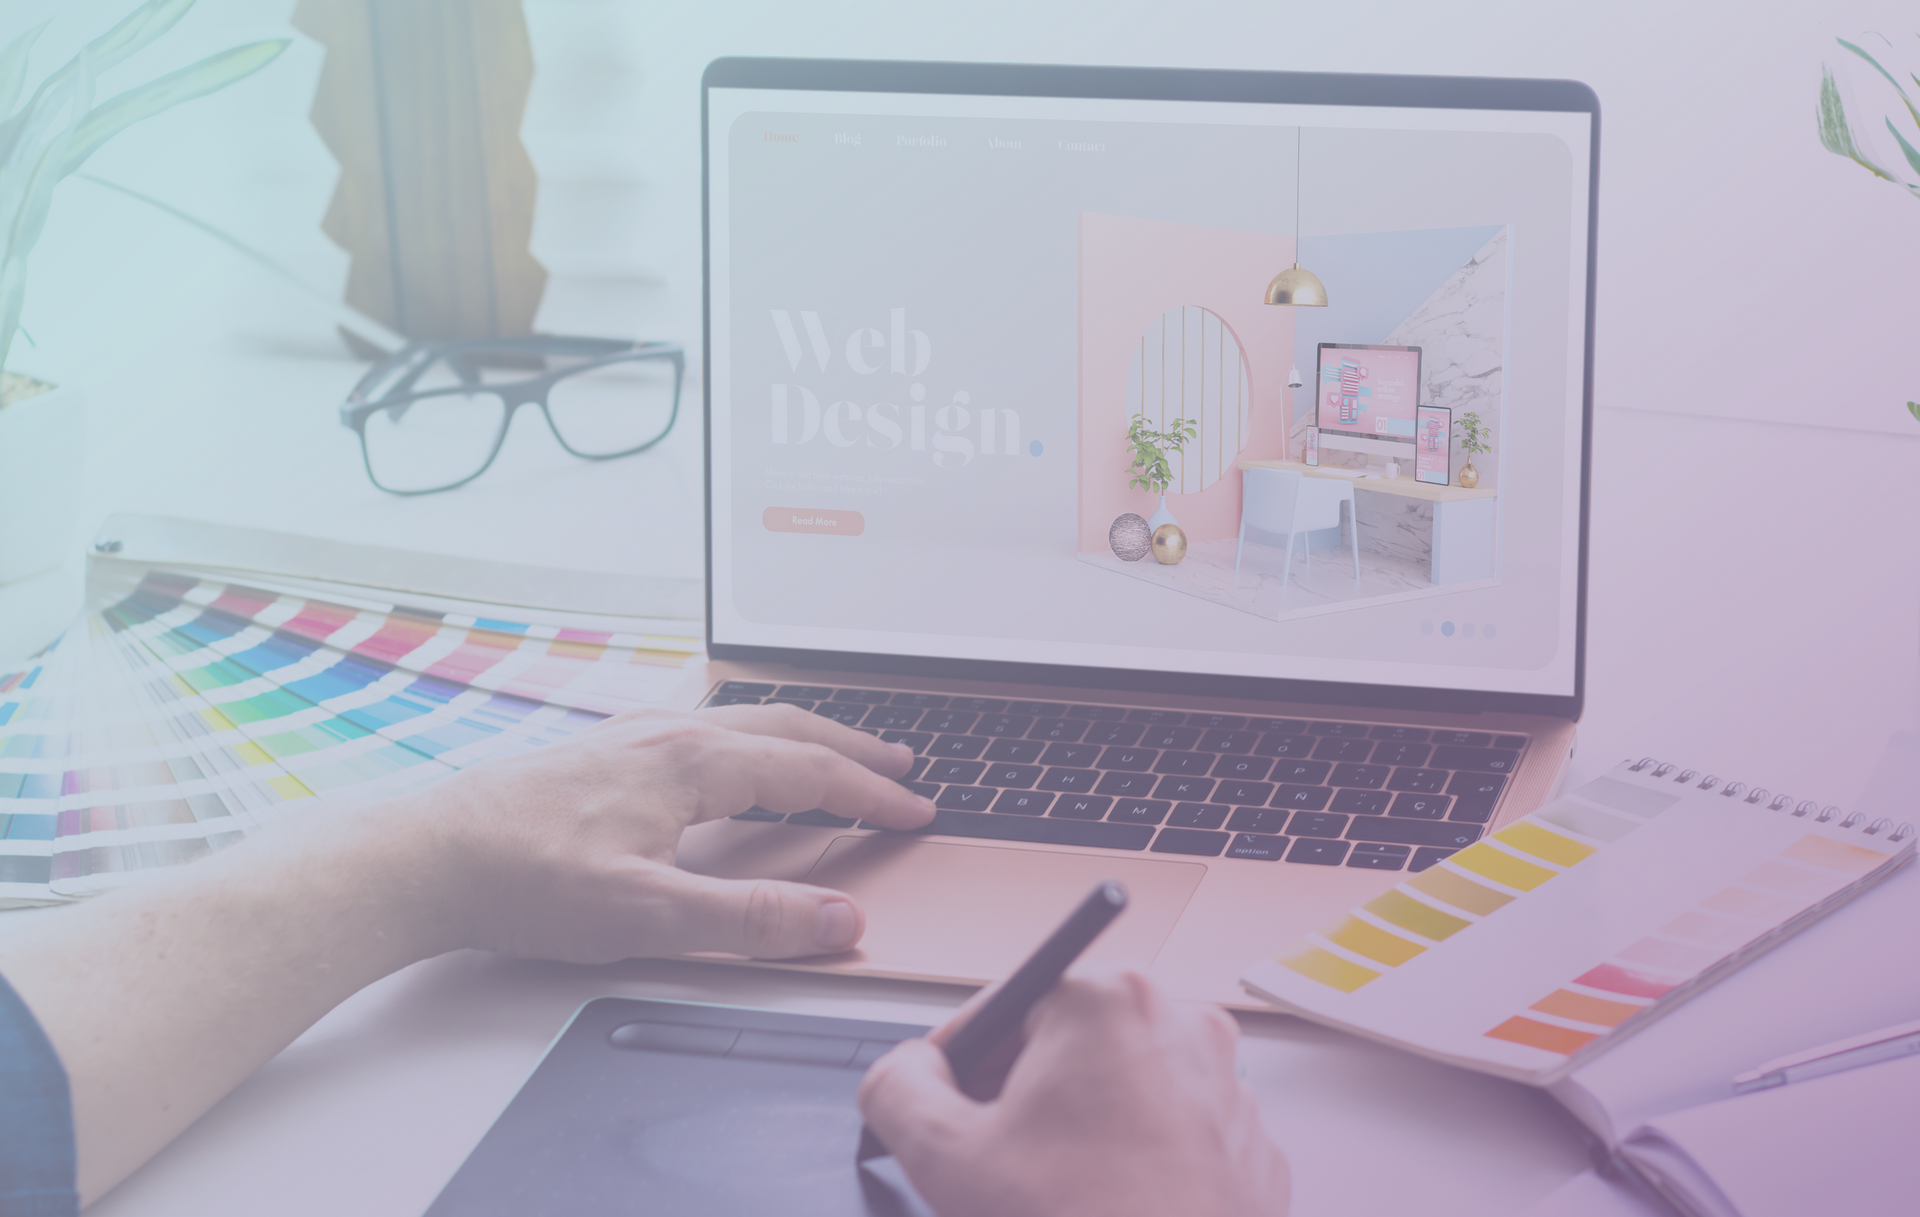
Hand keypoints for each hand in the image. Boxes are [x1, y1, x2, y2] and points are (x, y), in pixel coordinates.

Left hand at [403, 702, 934, 962]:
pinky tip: (728, 764)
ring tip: (830, 757)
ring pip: (740, 724)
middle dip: (849, 748)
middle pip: (783, 728)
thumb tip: (838, 922)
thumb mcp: (648, 915)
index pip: (809, 769)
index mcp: (691, 761)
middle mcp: (667, 735)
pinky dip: (747, 743)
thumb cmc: (523, 878)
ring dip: (799, 739)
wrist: (424, 857)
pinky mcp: (600, 755)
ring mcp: (631, 738)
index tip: (916, 812)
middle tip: (898, 767)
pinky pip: (701, 733)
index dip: (870, 793)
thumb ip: (751, 919)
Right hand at [857, 965, 1289, 1216]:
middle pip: (1067, 1045)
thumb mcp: (945, 1155)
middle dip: (1021, 1097)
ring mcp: (1228, 1088)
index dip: (957, 1062)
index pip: (1005, 1005)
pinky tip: (1106, 1206)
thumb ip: (897, 1089)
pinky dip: (1134, 1163)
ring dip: (1079, 1131)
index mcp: (1108, 1000)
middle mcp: (1182, 1025)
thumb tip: (903, 1071)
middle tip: (996, 1158)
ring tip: (1055, 1193)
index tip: (941, 1105)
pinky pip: (1171, 1135)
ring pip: (1121, 1090)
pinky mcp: (1251, 1149)